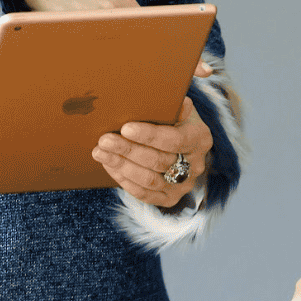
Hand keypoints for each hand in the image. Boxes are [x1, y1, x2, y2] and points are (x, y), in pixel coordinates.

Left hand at [94, 96, 214, 207]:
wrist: (181, 143)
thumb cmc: (175, 119)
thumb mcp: (177, 108)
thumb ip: (175, 107)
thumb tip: (180, 102)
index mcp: (200, 138)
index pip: (174, 139)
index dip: (149, 135)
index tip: (125, 128)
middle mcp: (195, 165)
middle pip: (158, 160)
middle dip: (128, 150)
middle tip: (104, 140)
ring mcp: (183, 185)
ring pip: (149, 179)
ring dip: (121, 166)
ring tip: (100, 152)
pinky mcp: (170, 198)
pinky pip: (144, 194)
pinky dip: (124, 180)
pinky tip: (110, 166)